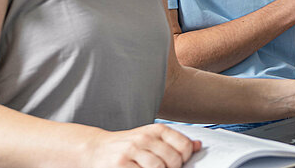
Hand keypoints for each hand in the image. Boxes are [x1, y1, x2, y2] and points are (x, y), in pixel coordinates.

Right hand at [84, 124, 198, 167]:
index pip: (183, 146)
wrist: (96, 148)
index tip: (178, 163)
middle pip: (172, 160)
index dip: (184, 159)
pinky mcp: (120, 164)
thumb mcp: (151, 138)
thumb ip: (174, 141)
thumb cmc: (128, 145)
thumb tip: (198, 145)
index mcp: (156, 130)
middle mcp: (144, 138)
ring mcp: (131, 151)